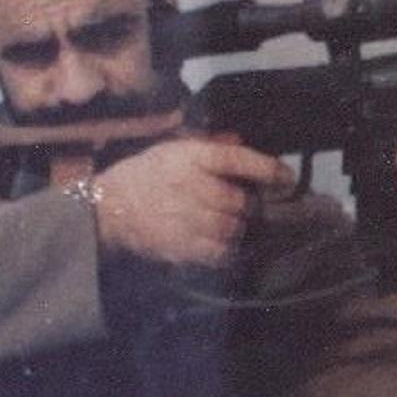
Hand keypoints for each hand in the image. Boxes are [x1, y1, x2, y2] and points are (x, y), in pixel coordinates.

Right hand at [95, 135, 294, 267]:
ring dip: (236, 229)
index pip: (240, 160)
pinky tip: (219, 244)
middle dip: (245, 206)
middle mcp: (193, 187)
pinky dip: (226, 250)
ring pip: (233, 229)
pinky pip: (220, 253)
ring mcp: (188, 220)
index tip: (286, 178)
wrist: (110, 208)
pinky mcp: (183, 247)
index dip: (268, 170)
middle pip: (241, 202)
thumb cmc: (144, 175)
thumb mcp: (172, 149)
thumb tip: (240, 143)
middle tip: (240, 207)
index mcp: (192, 157)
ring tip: (225, 225)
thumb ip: (208, 148)